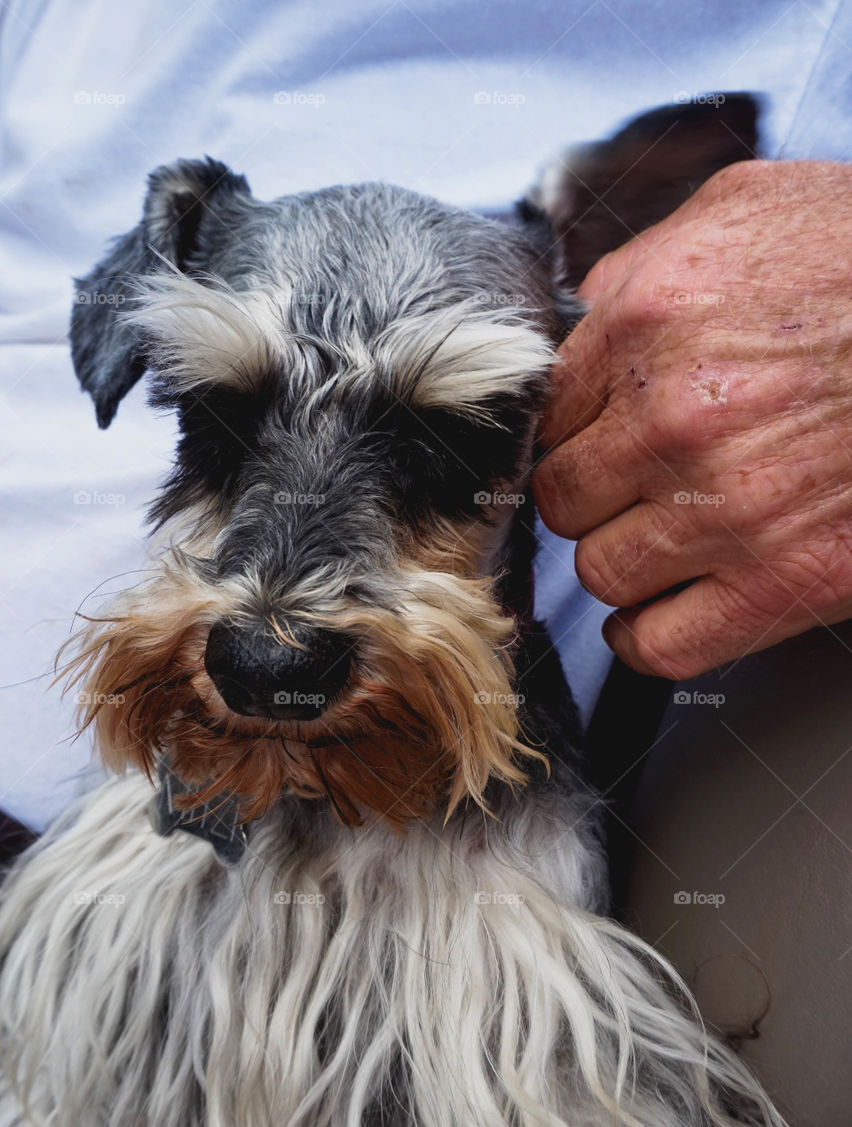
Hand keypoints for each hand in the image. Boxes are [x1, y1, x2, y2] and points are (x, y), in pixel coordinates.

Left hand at [533, 160, 851, 678]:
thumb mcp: (747, 209)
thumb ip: (647, 262)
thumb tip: (593, 303)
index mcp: (649, 326)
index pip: (547, 413)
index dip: (571, 431)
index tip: (594, 439)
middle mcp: (673, 422)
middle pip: (564, 499)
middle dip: (590, 497)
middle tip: (626, 489)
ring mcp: (725, 510)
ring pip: (601, 572)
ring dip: (620, 561)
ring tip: (653, 542)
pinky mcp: (783, 582)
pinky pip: (663, 645)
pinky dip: (643, 638)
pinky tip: (649, 614)